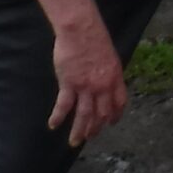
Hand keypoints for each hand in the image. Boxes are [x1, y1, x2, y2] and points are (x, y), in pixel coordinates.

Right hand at [46, 17, 127, 147]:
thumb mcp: (110, 56)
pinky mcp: (69, 84)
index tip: (111, 123)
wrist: (81, 30)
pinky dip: (58, 117)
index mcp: (116, 78)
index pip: (119, 103)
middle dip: (96, 128)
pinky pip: (64, 106)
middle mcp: (103, 86)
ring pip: (84, 115)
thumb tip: (107, 82)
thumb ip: (109, 73)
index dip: (115, 115)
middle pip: (102, 113)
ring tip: (75, 142)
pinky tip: (54, 125)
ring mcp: (86, 86)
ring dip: (80, 131)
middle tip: (90, 137)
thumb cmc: (95, 38)